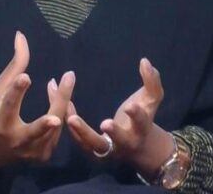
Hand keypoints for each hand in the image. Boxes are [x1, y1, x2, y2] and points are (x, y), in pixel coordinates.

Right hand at [0, 31, 75, 184]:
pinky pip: (58, 132)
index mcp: (1, 123)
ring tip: (65, 79)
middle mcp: (18, 141)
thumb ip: (13, 67)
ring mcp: (33, 152)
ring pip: (56, 125)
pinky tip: (60, 99)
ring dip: (61, 101)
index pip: (9, 106)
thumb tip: (21, 36)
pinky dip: (60, 114)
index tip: (26, 77)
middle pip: (43, 123)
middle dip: (57, 103)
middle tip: (68, 78)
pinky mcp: (43, 156)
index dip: (17, 92)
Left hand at [66, 58, 174, 174]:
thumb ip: (151, 82)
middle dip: (113, 132)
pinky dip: (69, 124)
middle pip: (119, 141)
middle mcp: (125, 143)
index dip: (136, 115)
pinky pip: (78, 139)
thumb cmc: (142, 119)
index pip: (141, 122)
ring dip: (81, 132)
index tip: (130, 106)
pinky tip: (61, 104)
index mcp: (141, 130)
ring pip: (93, 144)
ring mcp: (107, 150)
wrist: (137, 148)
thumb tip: (144, 61)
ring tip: (71, 117)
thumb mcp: (150, 101)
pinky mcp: (91, 151)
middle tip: (105, 123)